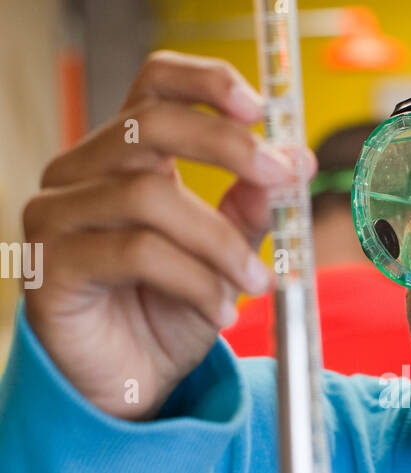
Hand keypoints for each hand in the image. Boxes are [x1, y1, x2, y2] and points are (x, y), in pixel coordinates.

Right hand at [23, 50, 315, 418]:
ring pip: (150, 195)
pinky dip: (194, 280)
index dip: (206, 82)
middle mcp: (79, 173)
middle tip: (283, 178)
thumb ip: (251, 206)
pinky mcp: (51, 265)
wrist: (129, 390)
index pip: (154, 85)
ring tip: (256, 283)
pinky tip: (221, 312)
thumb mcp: (224, 256)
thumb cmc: (166, 315)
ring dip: (220, 241)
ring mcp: (56, 216)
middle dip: (228, 147)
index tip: (262, 105)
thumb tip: (297, 159)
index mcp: (121, 156)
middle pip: (150, 124)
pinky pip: (135, 252)